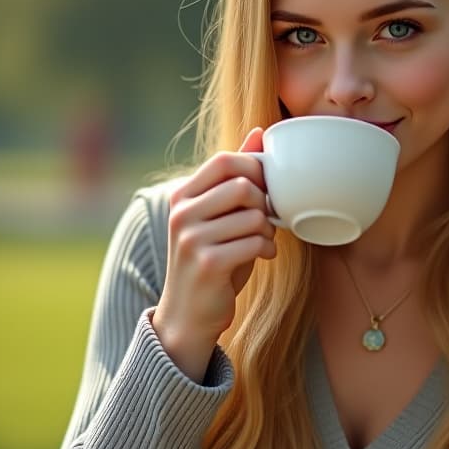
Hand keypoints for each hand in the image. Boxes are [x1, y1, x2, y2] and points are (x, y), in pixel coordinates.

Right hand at [151, 128, 275, 379]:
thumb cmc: (210, 260)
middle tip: (265, 220)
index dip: (254, 170)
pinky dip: (266, 248)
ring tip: (262, 241)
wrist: (188, 315)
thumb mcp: (219, 216)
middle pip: (242, 185)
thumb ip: (234, 178)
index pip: (224, 160)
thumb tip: (257, 133)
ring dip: (268, 230)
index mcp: (182, 196)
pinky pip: (253, 242)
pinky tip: (262, 256)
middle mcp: (181, 213)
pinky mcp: (207, 263)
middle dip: (264, 202)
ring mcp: (191, 238)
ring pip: (253, 216)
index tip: (264, 191)